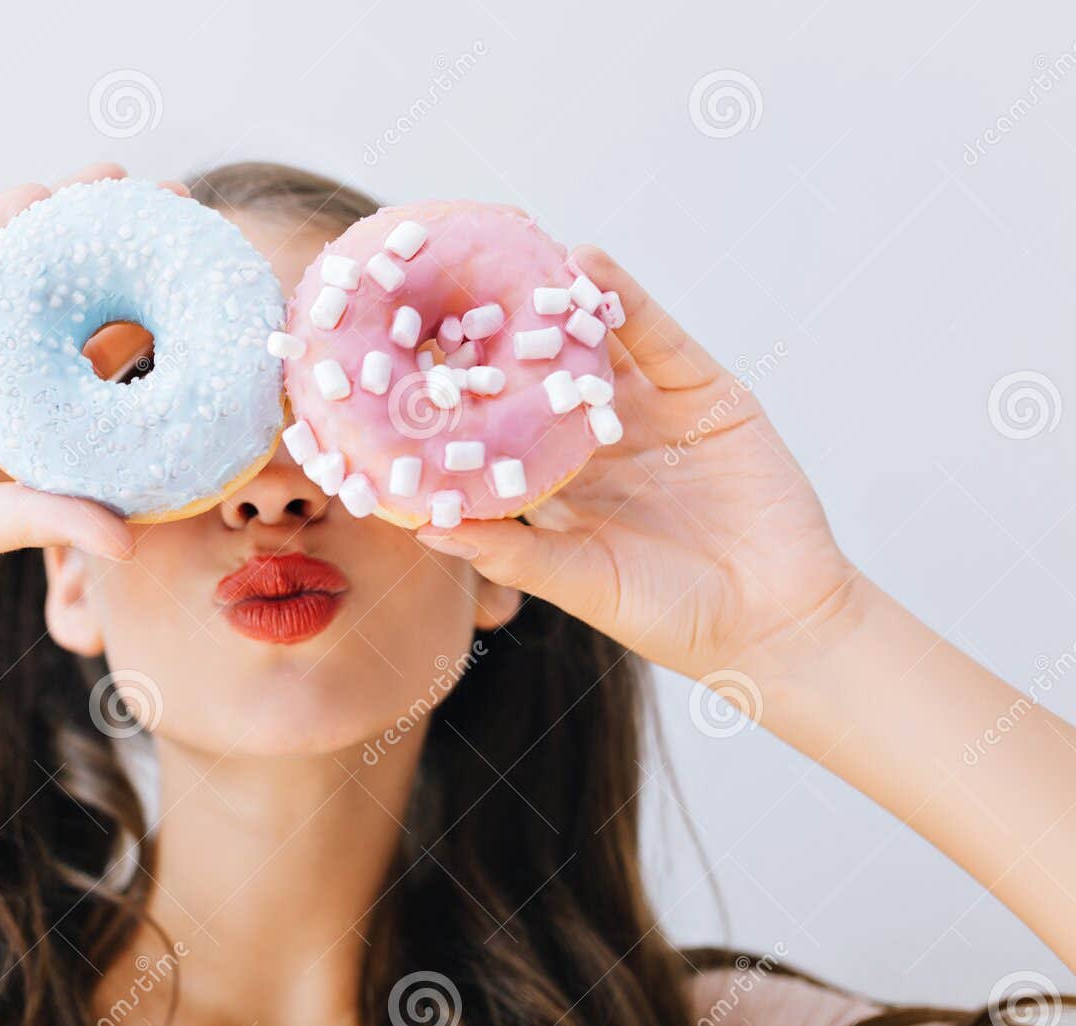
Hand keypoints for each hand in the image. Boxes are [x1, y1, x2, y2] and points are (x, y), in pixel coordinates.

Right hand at [0, 163, 136, 645]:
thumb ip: (47, 516)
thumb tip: (128, 536)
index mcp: (28, 420)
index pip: (105, 358)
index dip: (156, 320)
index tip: (211, 290)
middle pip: (66, 295)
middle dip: (117, 248)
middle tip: (179, 206)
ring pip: (7, 263)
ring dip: (57, 217)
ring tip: (113, 181)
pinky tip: (28, 201)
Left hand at [418, 248, 862, 685]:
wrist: (772, 619)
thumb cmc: (668, 615)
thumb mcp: (579, 581)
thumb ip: (510, 550)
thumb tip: (426, 526)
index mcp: (561, 486)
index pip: (501, 428)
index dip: (461, 396)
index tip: (407, 357)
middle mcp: (600, 442)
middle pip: (542, 376)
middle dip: (501, 333)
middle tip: (446, 281)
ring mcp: (652, 413)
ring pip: (596, 345)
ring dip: (557, 300)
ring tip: (510, 251)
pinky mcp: (704, 392)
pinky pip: (658, 337)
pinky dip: (624, 299)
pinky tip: (588, 263)